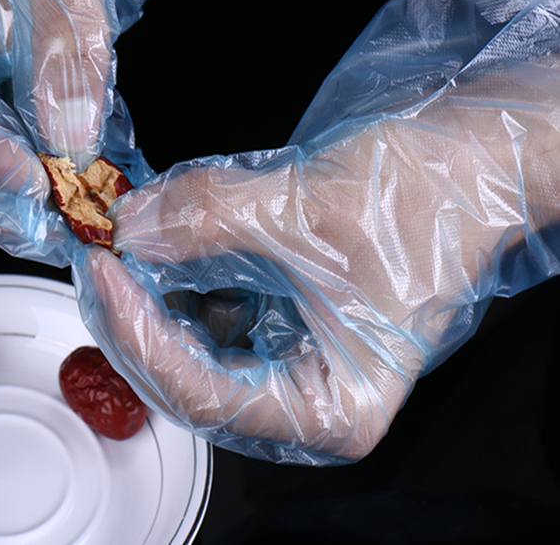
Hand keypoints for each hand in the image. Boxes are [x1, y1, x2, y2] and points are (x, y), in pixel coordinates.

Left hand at [76, 64, 559, 463]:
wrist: (467, 161)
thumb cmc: (425, 196)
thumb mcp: (307, 208)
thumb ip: (208, 218)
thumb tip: (132, 227)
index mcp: (334, 406)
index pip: (208, 396)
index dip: (142, 336)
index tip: (105, 274)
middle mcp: (309, 394)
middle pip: (191, 376)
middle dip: (139, 314)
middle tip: (100, 257)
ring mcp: (293, 356)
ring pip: (194, 339)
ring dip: (156, 290)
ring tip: (130, 240)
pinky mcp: (282, 316)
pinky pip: (211, 307)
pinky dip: (182, 272)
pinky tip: (168, 234)